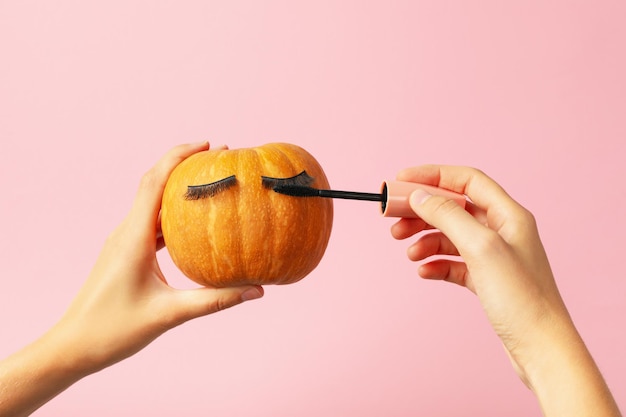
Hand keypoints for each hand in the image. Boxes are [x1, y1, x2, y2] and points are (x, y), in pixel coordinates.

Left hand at [56, 142, 263, 372]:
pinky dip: (172, 215)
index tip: (210, 146)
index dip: (180, 156)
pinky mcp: (125, 253)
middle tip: (218, 159)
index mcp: (133, 237)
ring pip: (151, 202)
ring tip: (211, 186)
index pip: (155, 181)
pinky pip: (150, 223)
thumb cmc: (113, 330)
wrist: (72, 346)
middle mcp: (126, 232)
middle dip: (183, 165)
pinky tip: (193, 224)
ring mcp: (123, 241)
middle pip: (153, 183)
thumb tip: (256, 290)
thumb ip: (214, 301)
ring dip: (178, 189)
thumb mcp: (169, 315)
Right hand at [391, 165, 620, 416]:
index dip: (432, 176)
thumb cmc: (521, 298)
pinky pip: (453, 263)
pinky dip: (436, 264)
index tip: (400, 180)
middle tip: (393, 218)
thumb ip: (448, 216)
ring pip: (450, 236)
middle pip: (453, 208)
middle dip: (422, 211)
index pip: (466, 181)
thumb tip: (419, 196)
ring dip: (425, 239)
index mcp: (508, 214)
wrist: (540, 349)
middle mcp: (502, 230)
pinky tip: (424, 272)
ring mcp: (494, 256)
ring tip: (407, 251)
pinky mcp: (486, 280)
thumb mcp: (480, 248)